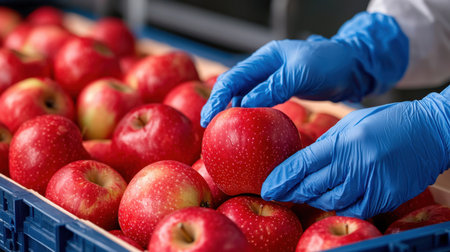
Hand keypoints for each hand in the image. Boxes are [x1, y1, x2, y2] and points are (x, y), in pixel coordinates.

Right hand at [201, 12, 408, 126]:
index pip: (234, 77)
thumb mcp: (301, 73)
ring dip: (233, 110)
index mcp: (266, 58)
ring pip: (245, 95)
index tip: (208, 116)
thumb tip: (246, 105)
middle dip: (219, 104)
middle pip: (234, 86)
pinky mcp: (281, 91)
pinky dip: (251, 113)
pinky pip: (260, 102)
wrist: (352, 66)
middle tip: (208, 126)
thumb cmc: (330, 64)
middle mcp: (265, 68)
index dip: (218, 97)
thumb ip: (274, 87)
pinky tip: (248, 126)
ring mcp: (272, 80)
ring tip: (223, 129)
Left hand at [261, 86, 449, 218]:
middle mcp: (355, 164)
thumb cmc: (389, 121)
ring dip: (311, 199)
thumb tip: (305, 160)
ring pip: (330, 200)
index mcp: (344, 142)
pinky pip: (354, 208)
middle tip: (274, 194)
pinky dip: (338, 206)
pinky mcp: (384, 196)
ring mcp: (371, 182)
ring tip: (298, 196)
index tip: (267, 186)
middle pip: (312, 186)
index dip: (282, 178)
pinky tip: (329, 202)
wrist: (431, 131)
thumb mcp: (352, 124)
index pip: (303, 164)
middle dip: (289, 192)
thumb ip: (328, 144)